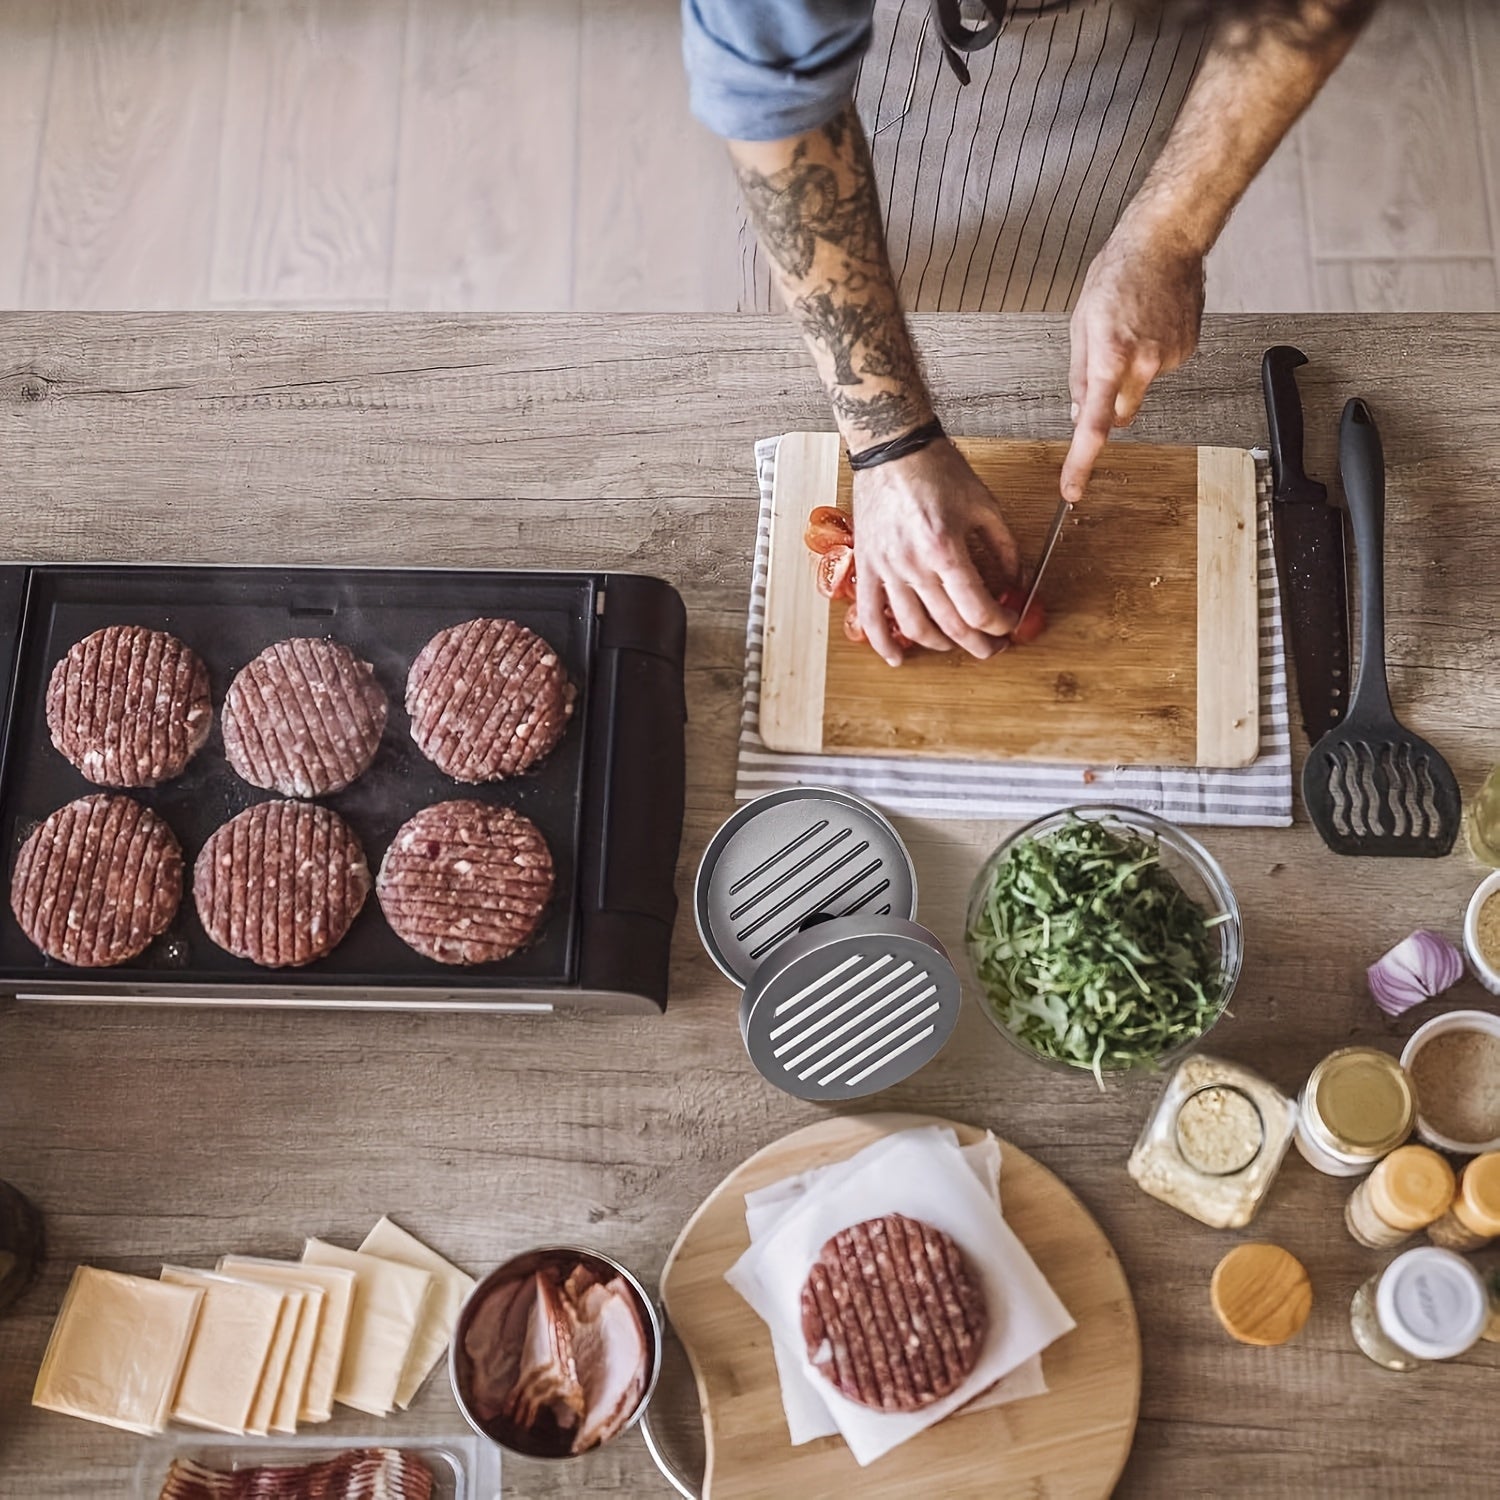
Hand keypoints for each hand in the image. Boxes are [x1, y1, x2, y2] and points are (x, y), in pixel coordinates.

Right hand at [850, 438, 1020, 665]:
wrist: (892, 449)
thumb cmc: (935, 469)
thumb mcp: (983, 504)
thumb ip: (1003, 546)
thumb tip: (1015, 578)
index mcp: (946, 549)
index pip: (977, 609)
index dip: (1000, 625)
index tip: (1009, 624)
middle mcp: (914, 565)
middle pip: (951, 625)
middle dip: (978, 643)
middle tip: (992, 647)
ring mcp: (887, 569)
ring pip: (914, 627)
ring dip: (940, 645)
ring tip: (955, 644)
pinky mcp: (868, 567)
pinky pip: (870, 615)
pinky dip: (883, 643)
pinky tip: (898, 658)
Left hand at [1061, 219, 1205, 503]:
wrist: (1165, 241)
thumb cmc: (1118, 273)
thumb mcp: (1081, 324)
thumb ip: (1079, 375)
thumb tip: (1077, 414)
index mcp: (1111, 357)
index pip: (1094, 425)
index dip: (1081, 461)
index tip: (1072, 489)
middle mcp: (1145, 363)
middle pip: (1118, 415)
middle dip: (1106, 404)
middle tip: (1103, 362)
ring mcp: (1170, 358)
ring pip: (1139, 390)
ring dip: (1130, 372)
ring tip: (1131, 327)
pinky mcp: (1188, 351)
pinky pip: (1160, 371)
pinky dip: (1152, 357)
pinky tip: (1151, 324)